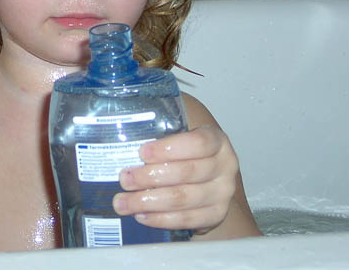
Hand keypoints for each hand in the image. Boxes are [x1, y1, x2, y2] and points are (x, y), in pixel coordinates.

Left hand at [112, 125, 238, 234]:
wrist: (209, 177)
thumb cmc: (187, 151)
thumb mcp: (180, 132)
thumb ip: (160, 129)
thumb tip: (126, 131)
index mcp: (217, 140)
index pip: (197, 143)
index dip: (168, 148)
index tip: (141, 152)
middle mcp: (225, 166)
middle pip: (186, 173)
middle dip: (149, 177)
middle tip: (124, 179)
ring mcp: (222, 193)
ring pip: (183, 199)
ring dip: (149, 201)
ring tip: (123, 202)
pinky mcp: (216, 215)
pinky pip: (186, 220)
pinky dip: (161, 219)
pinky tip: (141, 215)